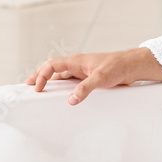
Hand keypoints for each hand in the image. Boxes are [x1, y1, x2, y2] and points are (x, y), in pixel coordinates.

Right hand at [25, 47, 161, 105]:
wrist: (132, 66)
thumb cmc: (118, 66)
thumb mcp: (101, 78)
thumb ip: (85, 88)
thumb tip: (70, 100)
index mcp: (76, 61)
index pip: (52, 65)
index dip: (41, 75)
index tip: (36, 87)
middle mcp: (77, 65)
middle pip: (53, 70)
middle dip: (40, 77)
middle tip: (28, 87)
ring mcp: (82, 72)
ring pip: (62, 77)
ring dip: (51, 83)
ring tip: (41, 92)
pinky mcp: (89, 78)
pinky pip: (71, 83)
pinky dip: (63, 88)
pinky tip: (62, 97)